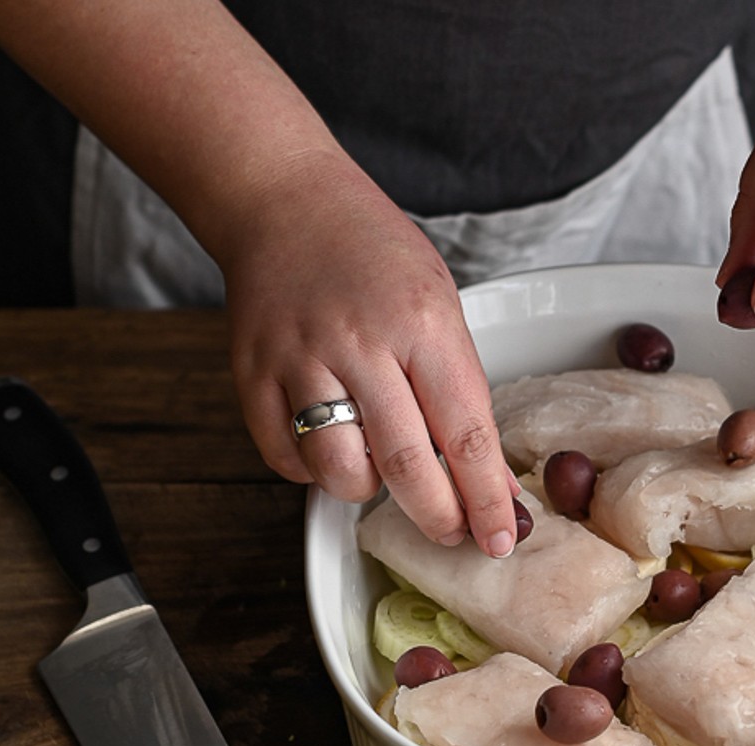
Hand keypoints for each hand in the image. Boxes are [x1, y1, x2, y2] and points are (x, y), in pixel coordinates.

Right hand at [222, 152, 519, 555]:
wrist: (283, 199)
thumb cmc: (373, 252)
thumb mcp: (440, 304)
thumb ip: (459, 388)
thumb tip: (486, 475)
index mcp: (422, 324)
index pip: (466, 434)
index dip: (488, 497)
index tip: (502, 536)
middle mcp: (360, 344)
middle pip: (407, 464)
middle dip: (439, 515)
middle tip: (454, 532)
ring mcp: (300, 360)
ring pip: (340, 471)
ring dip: (369, 491)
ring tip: (383, 470)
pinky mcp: (252, 374)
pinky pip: (286, 458)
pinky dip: (313, 471)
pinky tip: (333, 447)